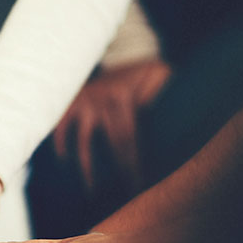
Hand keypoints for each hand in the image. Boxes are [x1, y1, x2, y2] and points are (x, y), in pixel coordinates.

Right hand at [53, 60, 170, 192]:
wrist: (117, 49)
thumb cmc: (142, 70)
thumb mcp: (158, 73)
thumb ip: (164, 92)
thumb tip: (181, 114)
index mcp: (125, 98)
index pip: (130, 137)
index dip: (135, 161)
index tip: (141, 183)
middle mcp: (103, 101)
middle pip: (113, 143)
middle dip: (121, 169)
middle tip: (127, 193)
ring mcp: (85, 102)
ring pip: (84, 140)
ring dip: (87, 167)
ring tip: (91, 190)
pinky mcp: (71, 103)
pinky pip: (61, 127)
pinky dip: (61, 142)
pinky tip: (64, 159)